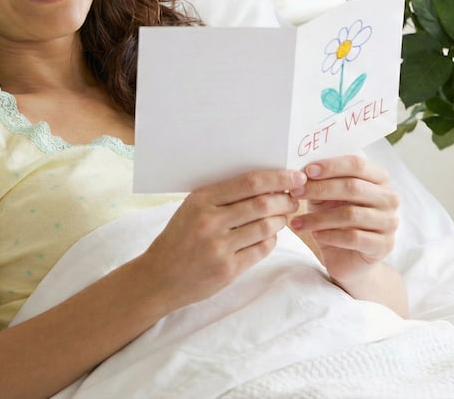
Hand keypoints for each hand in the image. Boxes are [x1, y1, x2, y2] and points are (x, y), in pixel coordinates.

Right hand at [138, 169, 303, 310]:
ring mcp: (219, 247)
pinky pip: (261, 249)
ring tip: (282, 218)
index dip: (278, 178)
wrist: (159, 277)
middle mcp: (210, 221)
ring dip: (281, 220)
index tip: (295, 177)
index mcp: (201, 200)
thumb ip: (222, 197)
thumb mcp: (191, 209)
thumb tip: (267, 186)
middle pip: (262, 204)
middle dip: (285, 200)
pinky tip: (267, 237)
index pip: (249, 183)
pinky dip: (271, 240)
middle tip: (293, 200)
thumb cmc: (178, 238)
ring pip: (266, 227)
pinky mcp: (228, 270)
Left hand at [289, 154, 399, 286]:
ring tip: (297, 222)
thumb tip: (300, 171)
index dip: (331, 166)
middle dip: (320, 189)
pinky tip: (314, 235)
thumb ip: (320, 182)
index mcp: (379, 179)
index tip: (306, 171)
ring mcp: (390, 222)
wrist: (348, 257)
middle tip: (295, 193)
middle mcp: (389, 198)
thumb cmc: (336, 220)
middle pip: (353, 187)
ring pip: (351, 214)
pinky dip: (330, 235)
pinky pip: (354, 237)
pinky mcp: (384, 245)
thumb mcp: (327, 197)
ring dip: (318, 218)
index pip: (357, 164)